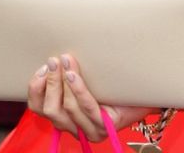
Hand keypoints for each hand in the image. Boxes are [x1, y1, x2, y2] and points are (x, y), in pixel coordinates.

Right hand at [28, 54, 155, 142]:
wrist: (148, 93)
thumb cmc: (116, 84)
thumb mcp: (89, 78)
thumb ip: (70, 73)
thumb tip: (55, 52)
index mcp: (66, 119)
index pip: (39, 109)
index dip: (35, 88)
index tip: (41, 67)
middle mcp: (75, 128)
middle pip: (49, 110)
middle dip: (49, 83)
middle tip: (53, 61)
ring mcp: (89, 130)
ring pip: (66, 108)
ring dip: (62, 82)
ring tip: (65, 61)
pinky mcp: (104, 127)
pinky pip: (87, 107)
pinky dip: (78, 89)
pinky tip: (73, 75)